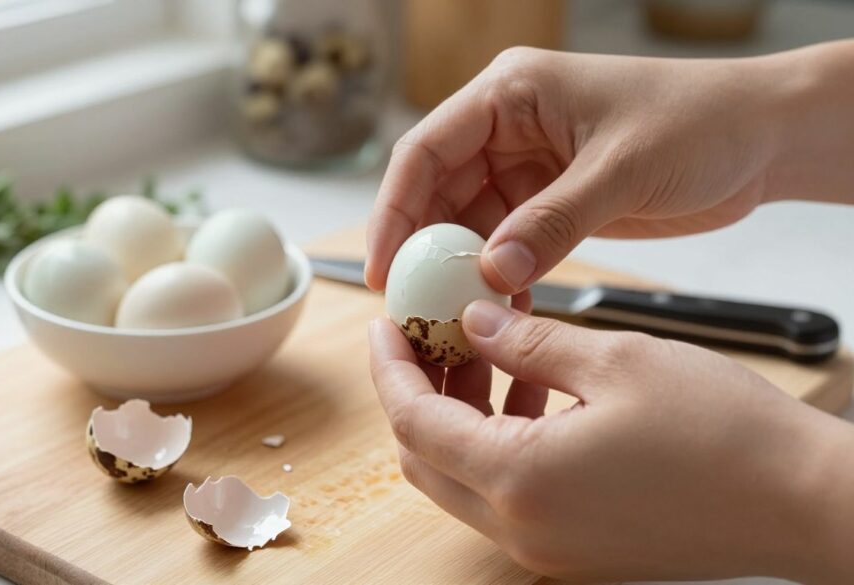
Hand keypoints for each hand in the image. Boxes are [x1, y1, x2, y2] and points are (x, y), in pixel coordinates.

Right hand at [365, 41, 853, 294]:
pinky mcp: (550, 201)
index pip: (426, 150)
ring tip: (450, 318)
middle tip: (411, 306)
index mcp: (511, 93)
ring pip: (468, 223)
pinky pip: (506, 242)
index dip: (395, 210)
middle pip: (437, 190)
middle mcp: (508, 127)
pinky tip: (496, 311)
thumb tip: (493, 275)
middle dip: (422, 248)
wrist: (762, 138)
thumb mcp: (621, 169)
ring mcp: (528, 166)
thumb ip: (553, 222)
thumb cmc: (700, 122)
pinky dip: (498, 277)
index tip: (385, 267)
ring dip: (458, 269)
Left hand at [368, 302, 853, 581]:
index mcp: (519, 481)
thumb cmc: (725, 433)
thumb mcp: (614, 360)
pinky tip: (531, 391)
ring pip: (463, 476)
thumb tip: (475, 320)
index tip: (386, 323)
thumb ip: (527, 340)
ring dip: (458, 414)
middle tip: (431, 333)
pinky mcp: (577, 547)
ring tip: (485, 350)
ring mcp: (549, 547)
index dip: (391, 366)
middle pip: (425, 457)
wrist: (804, 501)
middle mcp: (522, 528)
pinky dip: (498, 442)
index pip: (413, 422)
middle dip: (417, 389)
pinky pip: (508, 494)